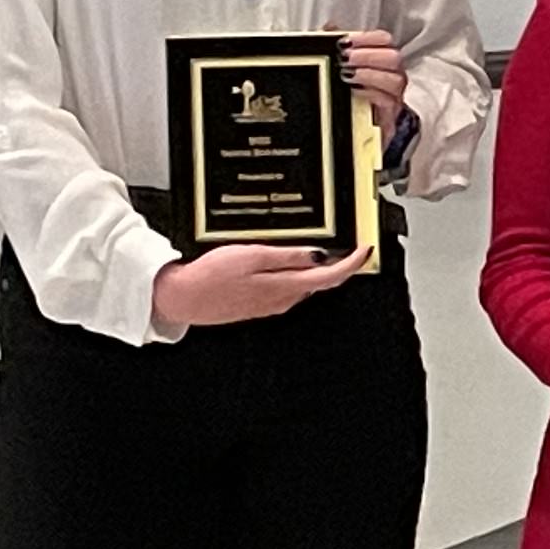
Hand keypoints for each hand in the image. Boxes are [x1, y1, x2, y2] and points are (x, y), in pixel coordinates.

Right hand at [151, 241, 372, 332]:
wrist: (184, 298)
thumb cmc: (211, 276)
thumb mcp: (252, 255)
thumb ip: (288, 256)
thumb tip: (319, 256)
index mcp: (286, 287)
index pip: (331, 277)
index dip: (353, 264)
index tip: (366, 251)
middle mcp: (284, 300)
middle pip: (321, 281)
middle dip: (336, 263)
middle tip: (345, 244)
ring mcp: (272, 304)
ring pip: (303, 284)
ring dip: (312, 268)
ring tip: (312, 248)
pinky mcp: (260, 304)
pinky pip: (285, 287)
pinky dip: (292, 274)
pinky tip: (281, 262)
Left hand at [339, 29, 407, 125]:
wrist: (351, 130)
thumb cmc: (347, 95)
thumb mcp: (337, 66)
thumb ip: (334, 46)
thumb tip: (331, 28)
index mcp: (380, 60)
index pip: (385, 40)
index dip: (367, 38)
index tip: (345, 42)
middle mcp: (392, 76)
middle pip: (395, 58)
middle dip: (368, 56)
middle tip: (346, 58)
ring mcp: (394, 96)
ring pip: (396, 80)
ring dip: (370, 74)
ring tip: (348, 75)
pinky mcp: (390, 116)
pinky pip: (389, 102)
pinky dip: (371, 94)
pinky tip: (354, 91)